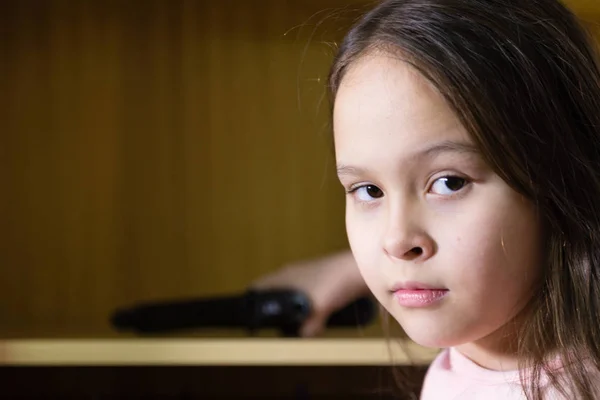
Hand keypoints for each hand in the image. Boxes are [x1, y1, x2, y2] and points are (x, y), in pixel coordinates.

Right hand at [250, 250, 368, 336]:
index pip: (258, 287)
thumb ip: (307, 327)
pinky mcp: (322, 280)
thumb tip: (303, 336)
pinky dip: (312, 307)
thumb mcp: (318, 309)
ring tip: (303, 325)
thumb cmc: (335, 283)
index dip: (253, 302)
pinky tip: (321, 316)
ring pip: (294, 298)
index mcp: (284, 276)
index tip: (253, 320)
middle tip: (281, 328)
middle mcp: (292, 274)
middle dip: (277, 312)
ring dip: (297, 311)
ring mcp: (307, 276)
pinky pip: (309, 297)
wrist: (362, 269)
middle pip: (275, 295)